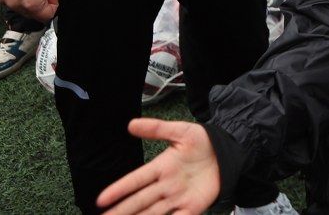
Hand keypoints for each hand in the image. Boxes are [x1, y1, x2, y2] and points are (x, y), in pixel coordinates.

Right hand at [97, 119, 219, 214]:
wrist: (227, 152)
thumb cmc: (202, 142)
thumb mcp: (181, 131)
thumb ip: (157, 128)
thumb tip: (131, 124)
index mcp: (161, 167)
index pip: (135, 180)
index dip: (119, 190)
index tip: (101, 200)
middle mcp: (165, 185)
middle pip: (139, 201)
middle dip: (121, 211)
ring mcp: (178, 198)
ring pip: (152, 213)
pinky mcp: (192, 208)